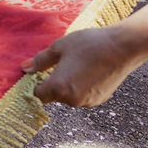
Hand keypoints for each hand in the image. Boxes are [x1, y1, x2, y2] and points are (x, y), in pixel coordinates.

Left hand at [27, 27, 141, 107]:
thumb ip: (40, 61)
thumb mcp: (60, 47)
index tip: (38, 73)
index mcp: (58, 88)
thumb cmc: (89, 44)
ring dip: (68, 85)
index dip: (35, 84)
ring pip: (69, 96)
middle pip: (53, 96)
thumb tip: (25, 69)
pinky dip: (82, 87)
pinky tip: (90, 70)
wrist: (122, 48)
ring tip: (78, 65)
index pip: (37, 95)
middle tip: (62, 63)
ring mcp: (87, 102)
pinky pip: (83, 96)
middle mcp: (71, 100)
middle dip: (53, 82)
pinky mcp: (99, 100)